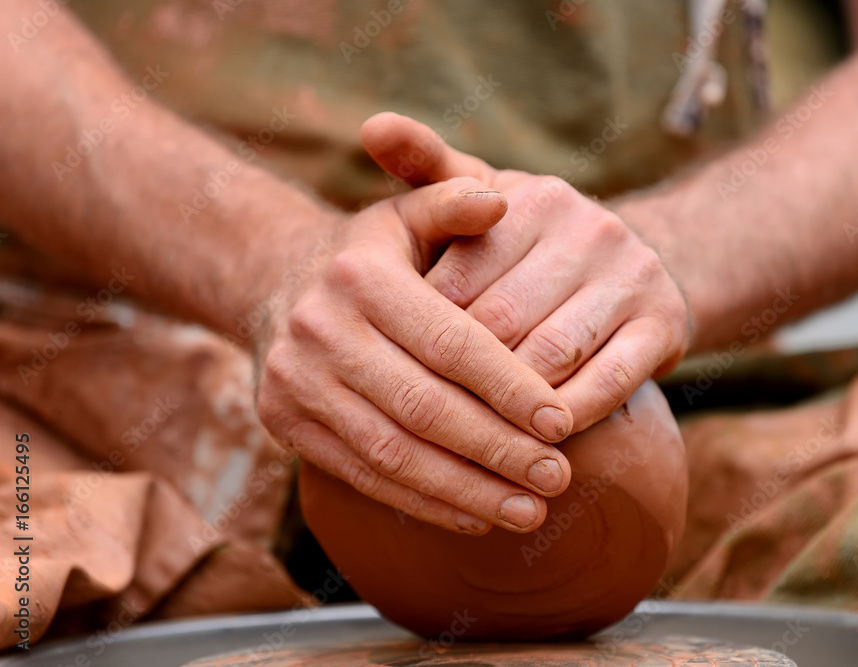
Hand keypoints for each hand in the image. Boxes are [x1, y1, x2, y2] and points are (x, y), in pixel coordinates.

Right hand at [254, 177, 574, 534]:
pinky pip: (361, 476)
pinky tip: (475, 516)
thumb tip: (501, 199)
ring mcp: (296, 383)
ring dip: (466, 490)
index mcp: (361, 277)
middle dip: (497, 449)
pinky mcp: (283, 426)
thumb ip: (452, 201)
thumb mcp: (403, 213)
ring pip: (393, 453)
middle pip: (424, 406)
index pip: (450, 342)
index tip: (563, 422)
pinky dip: (422, 502)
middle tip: (557, 477)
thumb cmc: (368, 254)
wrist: (273, 283)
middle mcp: (320, 330)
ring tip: (528, 510)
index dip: (509, 387)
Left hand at [362, 113, 690, 431]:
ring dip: (509, 406)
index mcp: (532, 199)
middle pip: (501, 322)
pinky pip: (609, 382)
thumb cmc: (529, 243)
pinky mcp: (664, 323)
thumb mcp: (483, 200)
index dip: (421, 333)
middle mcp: (587, 228)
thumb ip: (427, 169)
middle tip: (418, 419)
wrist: (634, 268)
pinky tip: (537, 440)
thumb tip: (371, 124)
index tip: (391, 371)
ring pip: (552, 356)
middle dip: (458, 376)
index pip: (458, 279)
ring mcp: (631, 275)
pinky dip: (569, 416)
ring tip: (469, 441)